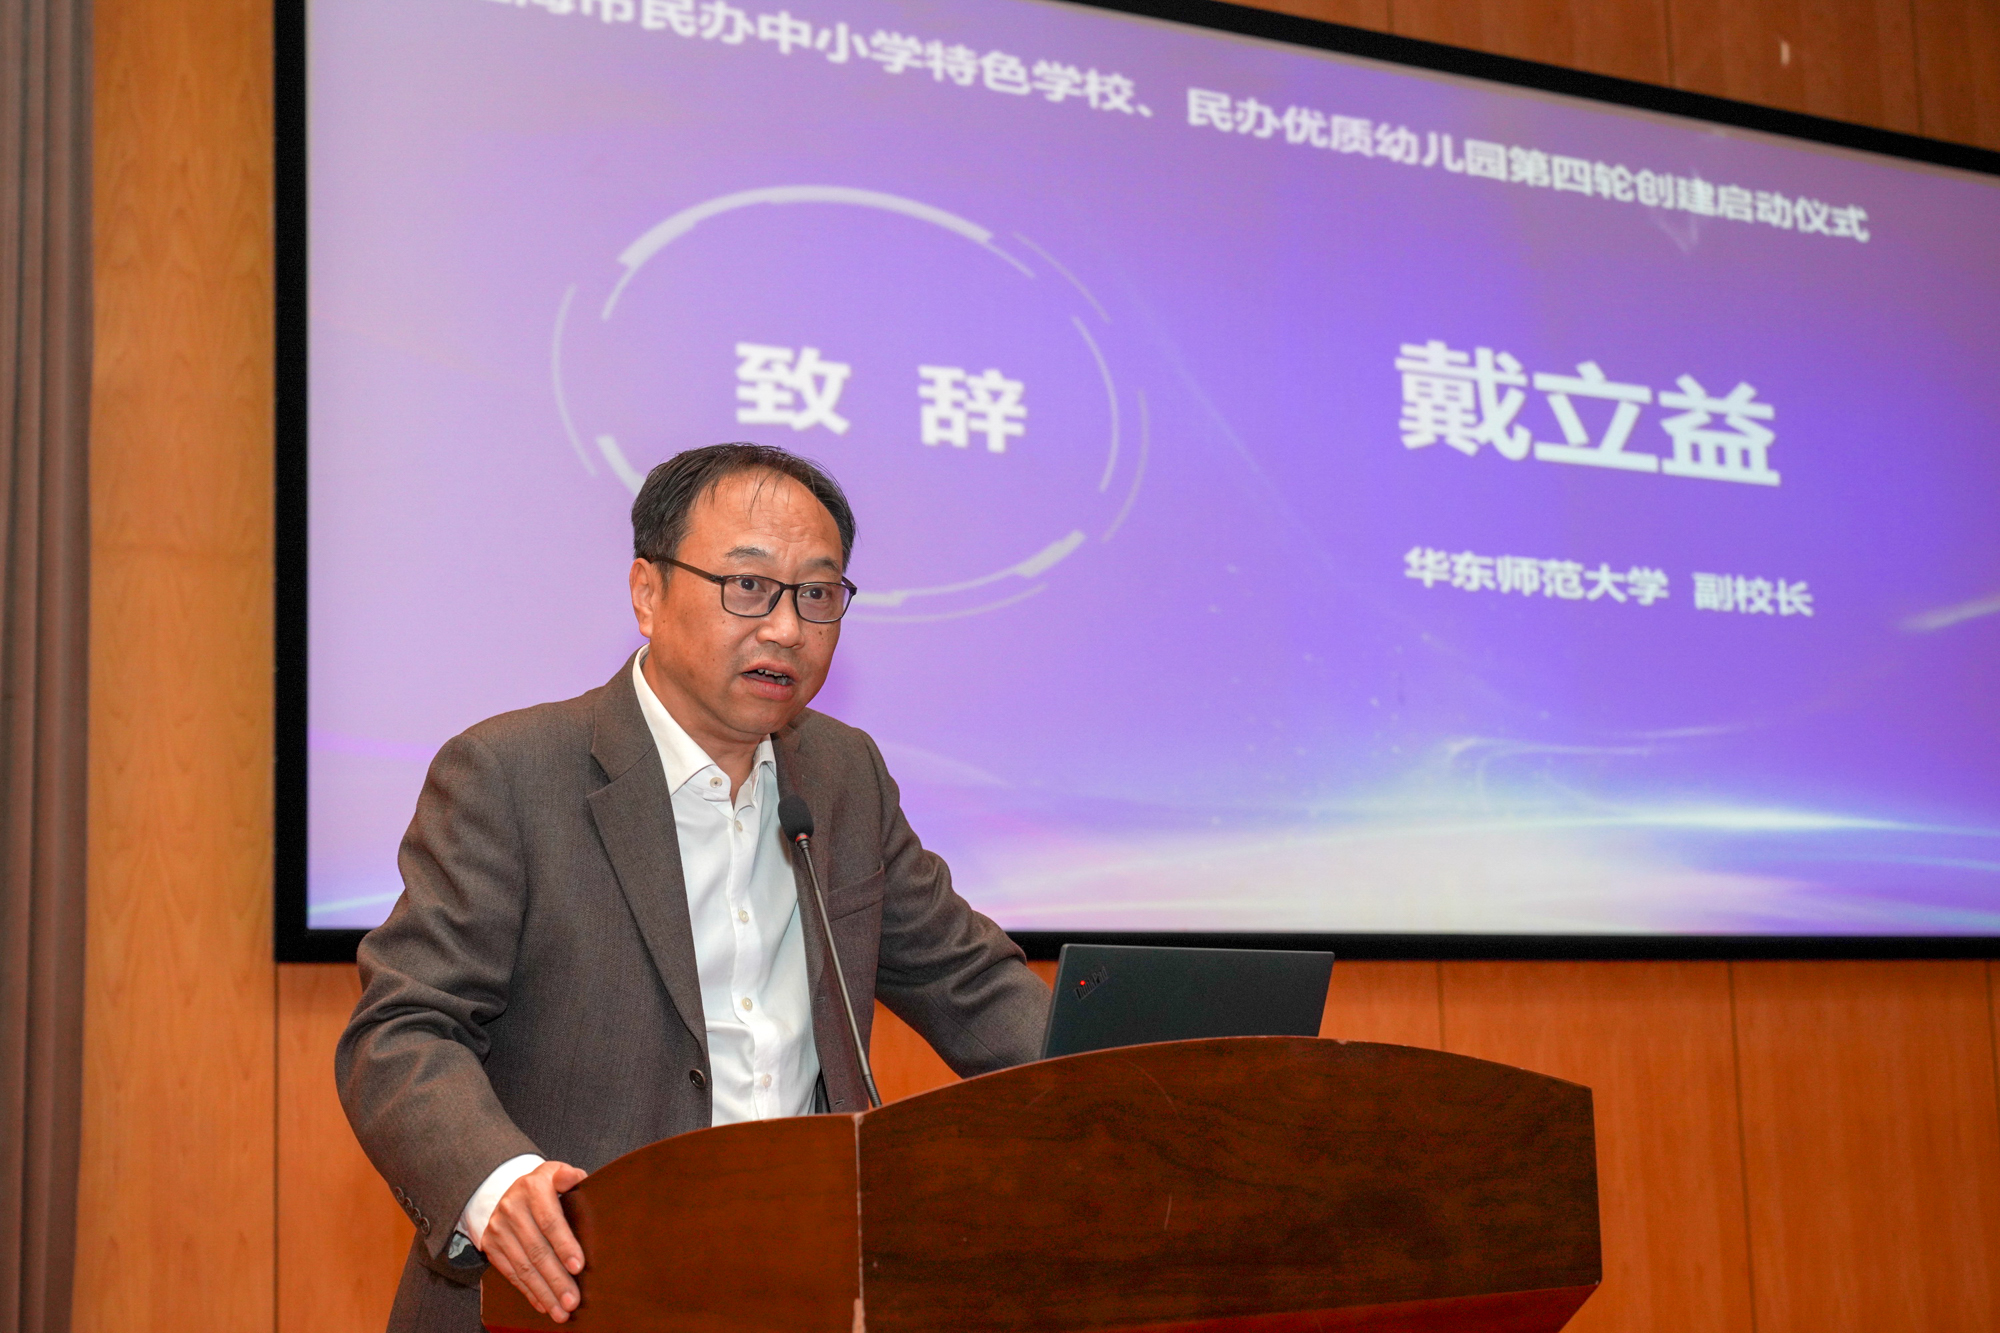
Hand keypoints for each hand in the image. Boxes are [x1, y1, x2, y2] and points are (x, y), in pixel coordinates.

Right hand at [482, 1160, 588, 1321]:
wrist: (507, 1189)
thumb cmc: (544, 1186)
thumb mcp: (556, 1173)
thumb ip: (570, 1177)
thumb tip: (575, 1178)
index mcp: (533, 1188)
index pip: (550, 1220)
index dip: (564, 1245)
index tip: (578, 1267)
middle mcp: (512, 1208)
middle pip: (536, 1250)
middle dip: (556, 1279)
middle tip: (572, 1301)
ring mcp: (498, 1229)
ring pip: (523, 1267)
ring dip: (544, 1292)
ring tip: (561, 1311)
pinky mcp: (491, 1246)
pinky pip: (511, 1274)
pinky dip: (529, 1292)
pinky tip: (544, 1304)